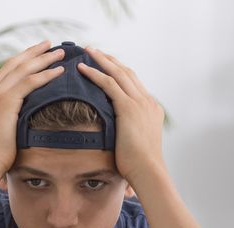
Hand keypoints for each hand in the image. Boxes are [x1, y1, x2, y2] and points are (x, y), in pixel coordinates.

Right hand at [0, 40, 64, 176]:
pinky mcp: (5, 103)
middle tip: (49, 43)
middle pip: (14, 64)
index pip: (6, 72)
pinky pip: (29, 83)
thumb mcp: (1, 135)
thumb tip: (24, 127)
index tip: (37, 54)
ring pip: (23, 69)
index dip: (22, 60)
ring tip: (60, 53)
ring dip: (43, 59)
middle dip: (33, 52)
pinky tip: (60, 71)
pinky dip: (46, 75)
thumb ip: (10, 124)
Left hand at [77, 48, 165, 185]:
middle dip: (110, 60)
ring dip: (101, 60)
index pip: (135, 83)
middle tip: (95, 51)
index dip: (119, 71)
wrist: (148, 170)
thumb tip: (116, 137)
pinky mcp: (129, 107)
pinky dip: (95, 73)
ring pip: (118, 73)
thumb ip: (129, 132)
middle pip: (127, 73)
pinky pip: (109, 84)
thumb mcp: (137, 143)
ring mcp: (140, 103)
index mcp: (152, 109)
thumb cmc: (140, 165)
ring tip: (87, 51)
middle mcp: (148, 102)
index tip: (107, 64)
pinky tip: (82, 68)